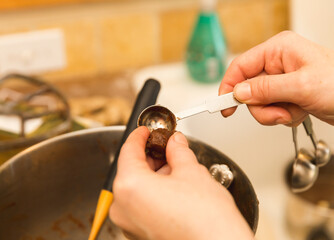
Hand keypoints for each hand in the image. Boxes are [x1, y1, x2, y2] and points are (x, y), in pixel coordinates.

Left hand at [109, 126, 252, 239]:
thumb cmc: (205, 221)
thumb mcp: (191, 172)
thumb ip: (178, 151)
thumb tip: (175, 142)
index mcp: (129, 187)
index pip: (128, 150)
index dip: (139, 136)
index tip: (146, 131)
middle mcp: (123, 208)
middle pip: (131, 170)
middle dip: (150, 156)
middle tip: (166, 146)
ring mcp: (130, 225)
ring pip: (136, 188)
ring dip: (153, 174)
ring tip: (176, 167)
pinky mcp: (140, 235)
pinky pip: (141, 205)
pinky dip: (153, 192)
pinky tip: (173, 187)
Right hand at [219, 31, 333, 125]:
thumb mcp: (301, 86)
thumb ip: (266, 89)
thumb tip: (239, 93)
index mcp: (279, 50)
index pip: (240, 66)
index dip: (229, 86)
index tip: (224, 105)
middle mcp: (278, 63)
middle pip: (248, 89)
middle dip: (262, 106)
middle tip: (278, 111)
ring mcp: (281, 80)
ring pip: (258, 103)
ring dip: (274, 113)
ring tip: (293, 111)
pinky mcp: (286, 94)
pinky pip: (271, 109)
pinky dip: (283, 116)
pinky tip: (299, 111)